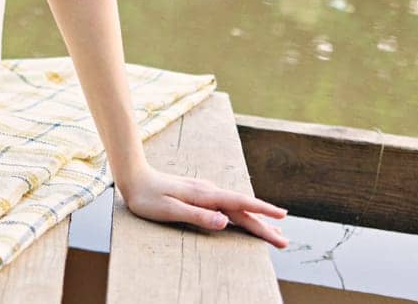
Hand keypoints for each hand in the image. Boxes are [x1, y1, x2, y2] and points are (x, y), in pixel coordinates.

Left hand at [117, 165, 288, 247]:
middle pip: (242, 210)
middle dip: (265, 225)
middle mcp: (209, 192)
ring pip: (236, 209)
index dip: (262, 211)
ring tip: (274, 231)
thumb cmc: (147, 197)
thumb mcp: (169, 210)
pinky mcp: (199, 195)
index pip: (240, 204)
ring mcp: (205, 192)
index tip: (282, 217)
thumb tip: (225, 222)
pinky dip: (241, 215)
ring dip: (256, 221)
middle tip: (284, 242)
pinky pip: (227, 207)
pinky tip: (244, 218)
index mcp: (205, 195)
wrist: (133, 176)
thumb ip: (198, 216)